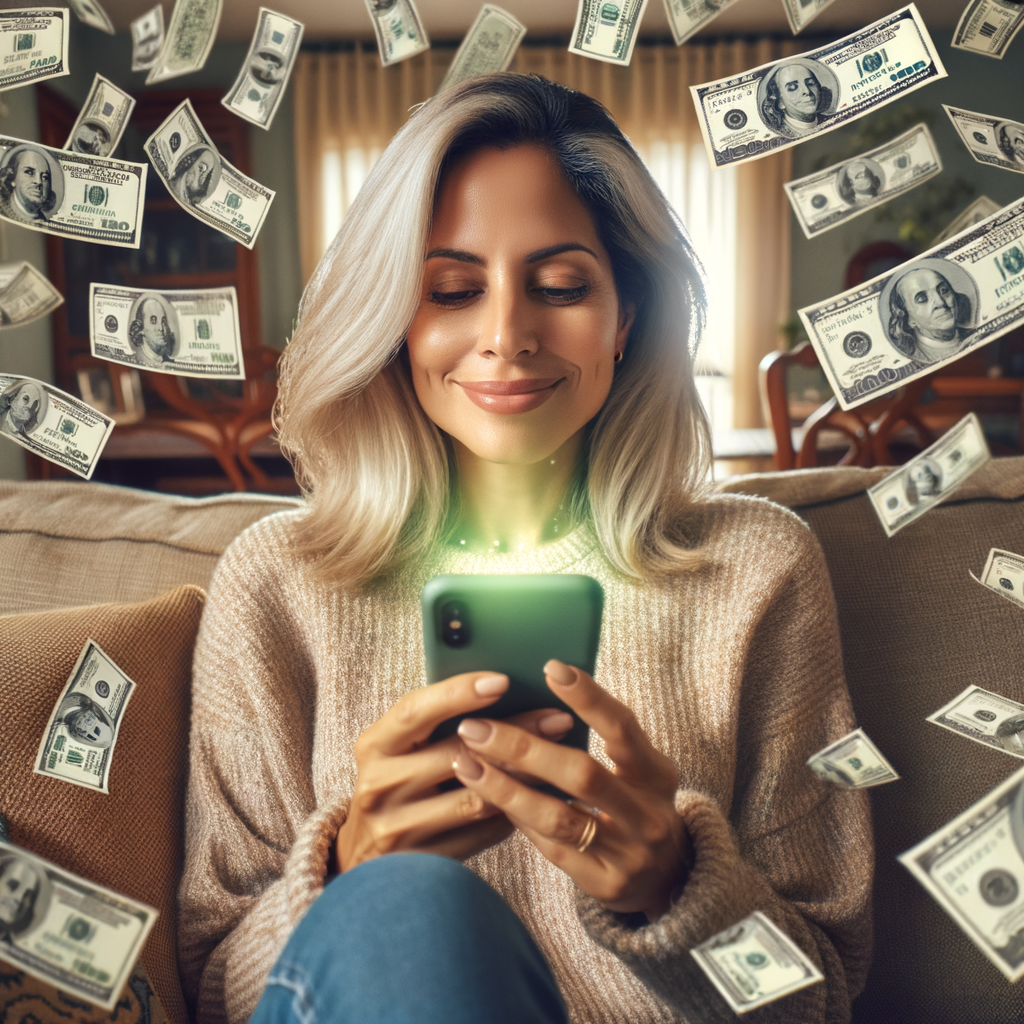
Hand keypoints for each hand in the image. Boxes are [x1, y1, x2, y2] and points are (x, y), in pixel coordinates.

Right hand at [335, 671, 572, 873]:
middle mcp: (379, 786)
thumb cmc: (398, 782)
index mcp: (374, 746)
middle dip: (514, 734)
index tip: (503, 680)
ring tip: (559, 758)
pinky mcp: (423, 862)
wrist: (368, 855)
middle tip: (557, 718)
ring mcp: (398, 828)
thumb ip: (437, 723)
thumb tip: (505, 691)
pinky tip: (539, 797)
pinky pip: (480, 833)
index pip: (415, 710)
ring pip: (475, 797)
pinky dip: (513, 814)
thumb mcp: (401, 748)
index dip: (458, 692)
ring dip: (522, 777)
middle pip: (456, 753)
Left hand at [452, 660, 687, 920]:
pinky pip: (551, 848)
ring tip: (467, 762)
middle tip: (476, 726)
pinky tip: (488, 799)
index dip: (589, 697)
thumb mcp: (637, 769)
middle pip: (581, 774)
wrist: (671, 878)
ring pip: (558, 817)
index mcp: (657, 773)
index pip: (622, 728)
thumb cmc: (636, 803)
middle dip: (523, 748)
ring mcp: (628, 853)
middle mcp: (648, 813)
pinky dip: (518, 820)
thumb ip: (603, 737)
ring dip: (506, 788)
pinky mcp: (605, 884)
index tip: (550, 668)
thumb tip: (541, 688)